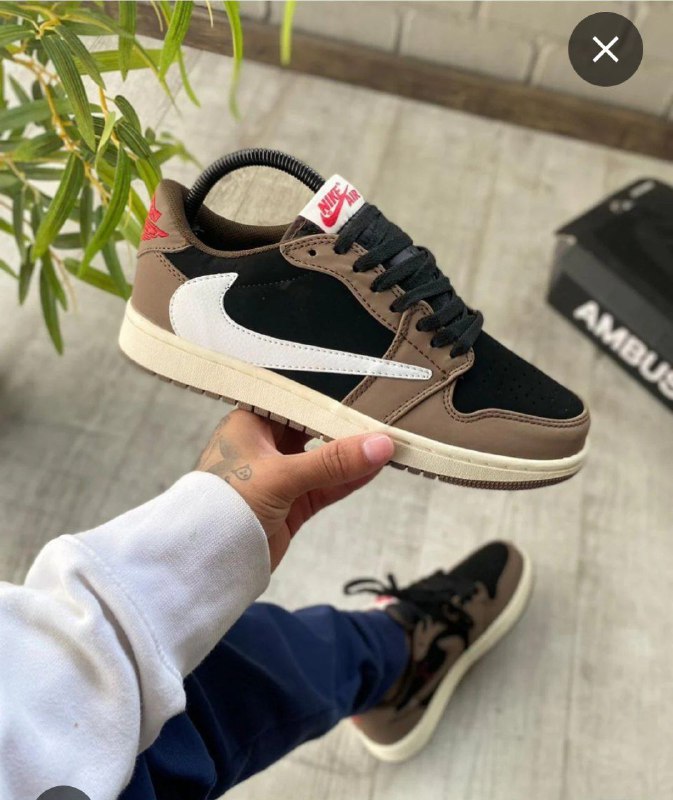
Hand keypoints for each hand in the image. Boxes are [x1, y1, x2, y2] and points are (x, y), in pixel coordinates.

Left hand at [196, 410, 394, 570]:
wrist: (206, 563)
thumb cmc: (226, 505)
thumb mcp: (281, 475)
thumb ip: (333, 461)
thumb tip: (379, 444)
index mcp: (249, 424)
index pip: (295, 404)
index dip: (326, 400)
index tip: (361, 395)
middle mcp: (264, 446)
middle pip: (313, 431)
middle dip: (344, 428)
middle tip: (380, 418)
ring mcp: (279, 477)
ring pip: (323, 461)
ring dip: (351, 457)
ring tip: (387, 444)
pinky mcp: (291, 504)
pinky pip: (325, 486)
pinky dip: (348, 479)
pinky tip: (374, 468)